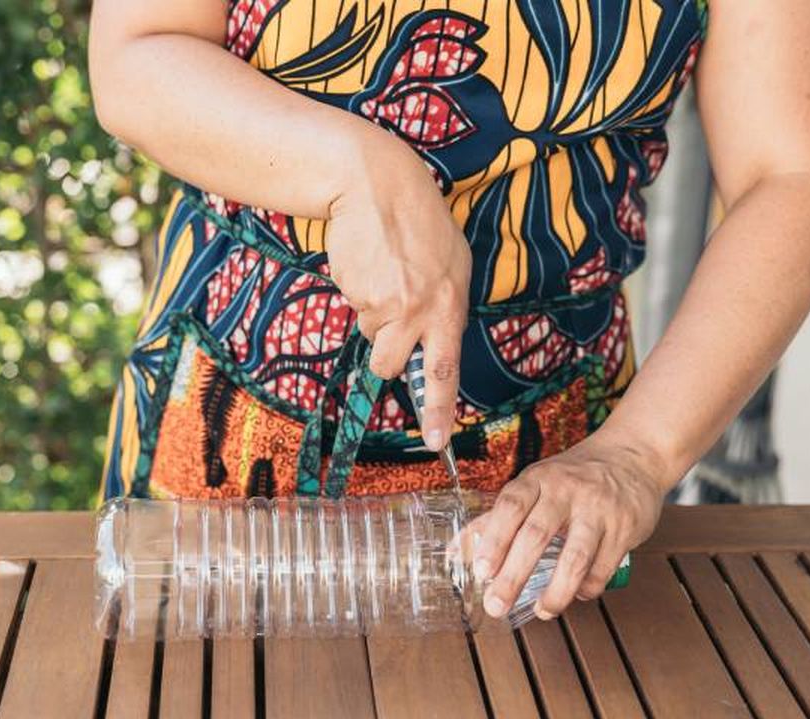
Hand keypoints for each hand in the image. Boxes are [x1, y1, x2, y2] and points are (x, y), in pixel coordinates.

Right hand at [324, 136, 471, 450]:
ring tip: (381, 277)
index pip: (448, 370)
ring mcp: (394, 304)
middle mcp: (427, 310)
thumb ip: (442, 306)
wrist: (377, 184)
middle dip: (388, 358)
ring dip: (372, 318)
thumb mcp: (448, 263)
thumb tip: (430, 346)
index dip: (440, 410)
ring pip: (373, 340)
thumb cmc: (415, 221)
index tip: (438, 442)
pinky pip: (356, 312)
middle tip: (388, 327)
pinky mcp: (363, 295)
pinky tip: (368, 264)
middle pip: (398, 366)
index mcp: (453, 304)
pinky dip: (358, 294)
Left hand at [466, 429, 671, 619]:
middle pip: (536, 535)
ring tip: (542, 611)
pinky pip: (603, 567)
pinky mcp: (625, 528)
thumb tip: (456, 553)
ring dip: (556, 591)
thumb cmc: (573, 477)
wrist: (633, 457)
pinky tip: (577, 594)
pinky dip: (587, 587)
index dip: (493, 540)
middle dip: (513, 575)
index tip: (481, 571)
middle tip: (497, 605)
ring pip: (574, 557)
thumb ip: (496, 519)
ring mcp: (598, 509)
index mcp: (538, 479)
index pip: (510, 507)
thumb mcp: (533, 486)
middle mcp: (567, 491)